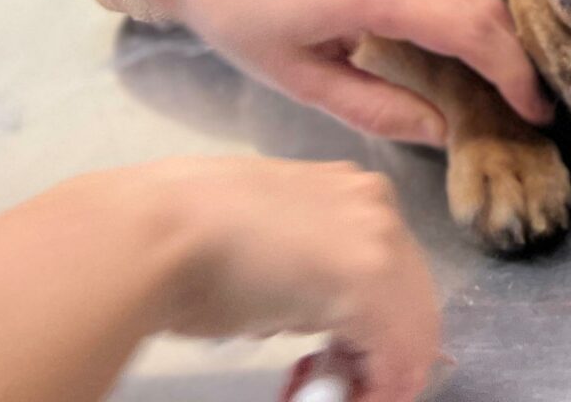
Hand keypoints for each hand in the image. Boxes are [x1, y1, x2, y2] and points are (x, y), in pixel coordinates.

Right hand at [107, 156, 439, 401]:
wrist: (158, 230)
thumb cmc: (189, 235)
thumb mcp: (269, 239)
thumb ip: (309, 268)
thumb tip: (317, 312)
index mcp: (350, 189)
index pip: (393, 272)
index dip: (375, 327)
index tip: (344, 362)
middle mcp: (376, 205)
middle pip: (412, 299)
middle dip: (382, 352)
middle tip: (340, 384)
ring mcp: (378, 239)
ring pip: (412, 328)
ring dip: (379, 370)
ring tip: (332, 390)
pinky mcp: (369, 283)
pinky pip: (399, 355)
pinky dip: (380, 389)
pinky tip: (347, 397)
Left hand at [133, 0, 553, 141]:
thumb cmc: (239, 19)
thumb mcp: (300, 80)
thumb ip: (376, 108)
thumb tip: (442, 131)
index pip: (471, 30)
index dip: (512, 73)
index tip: (536, 112)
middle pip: (483, 3)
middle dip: (518, 55)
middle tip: (536, 105)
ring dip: (499, 30)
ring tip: (512, 82)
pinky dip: (474, 9)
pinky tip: (474, 45)